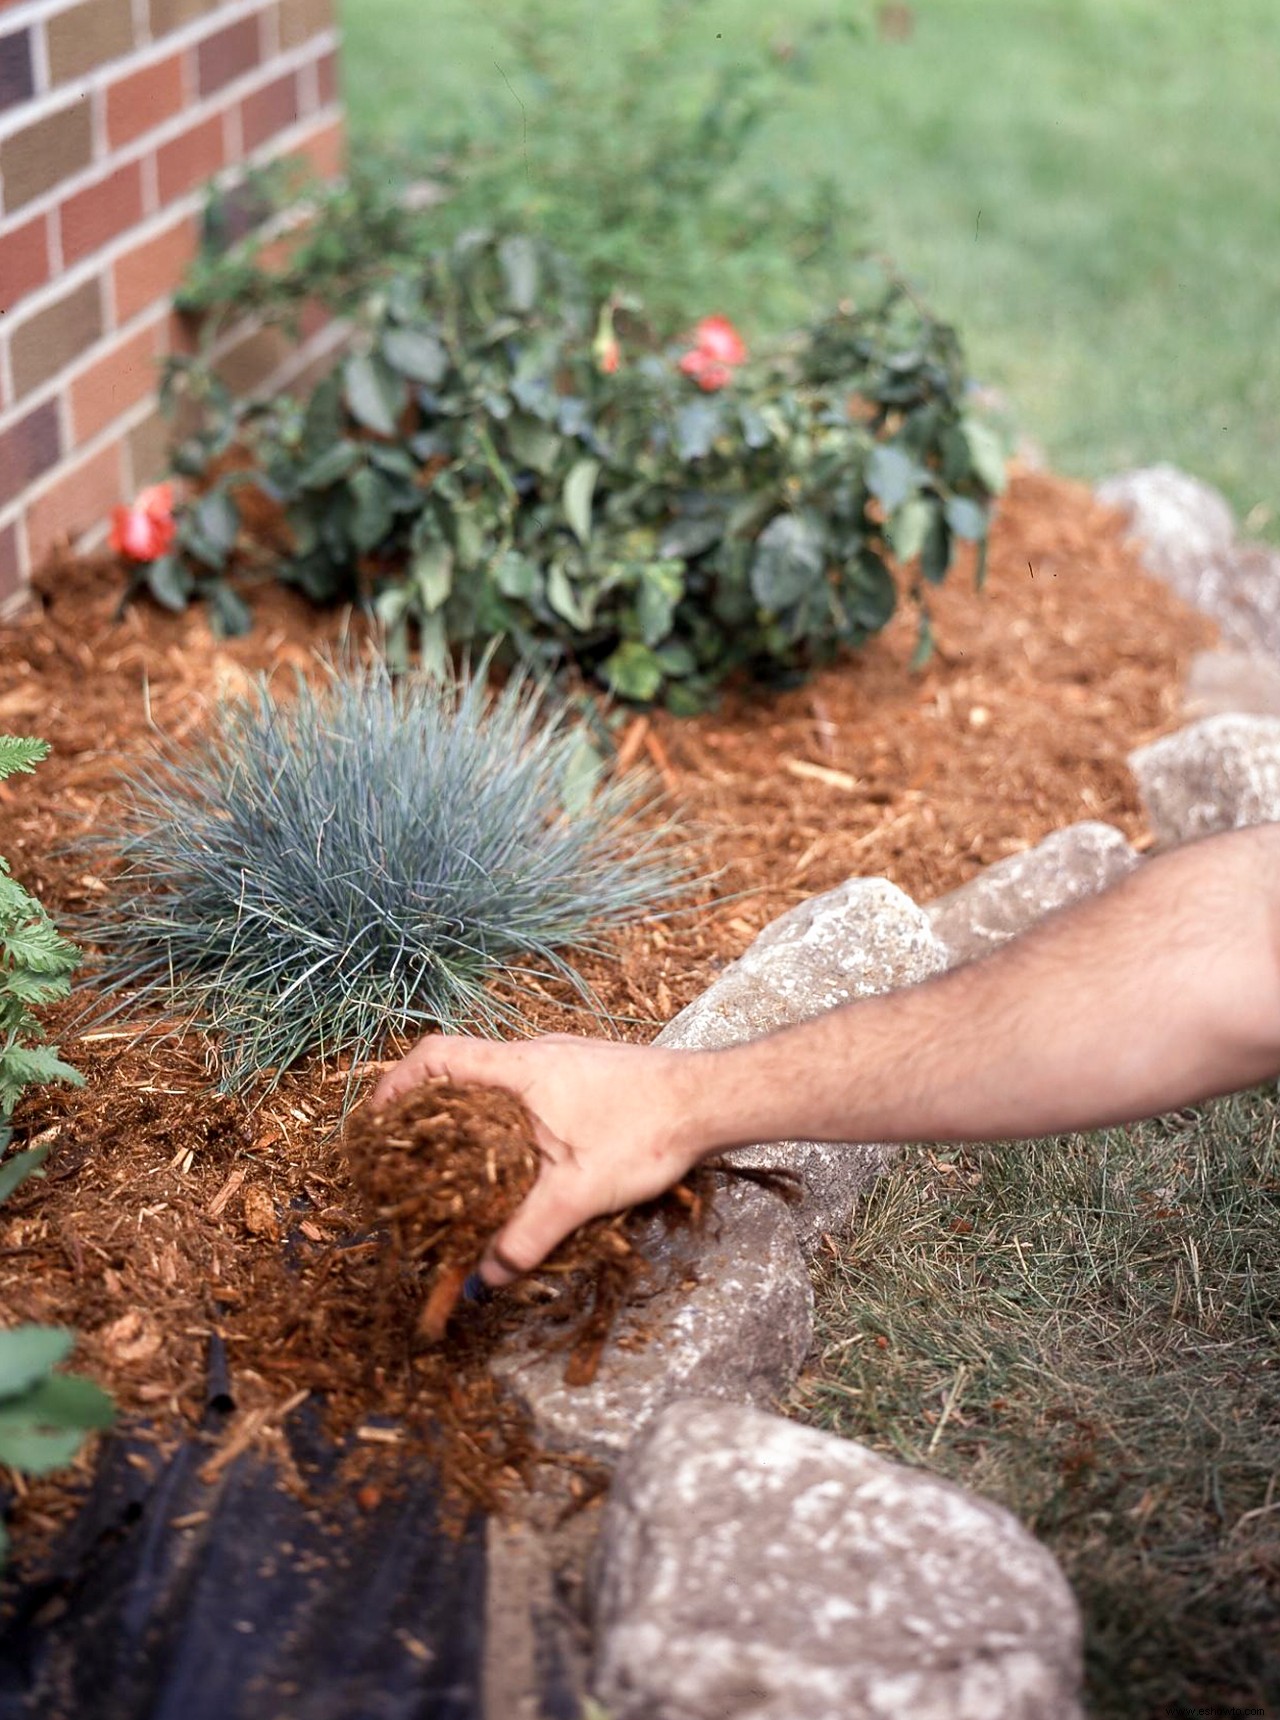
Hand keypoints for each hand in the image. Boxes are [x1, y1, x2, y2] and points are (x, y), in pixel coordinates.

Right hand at [371, 1034, 708, 1284]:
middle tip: (412, 1151)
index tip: (379, 1121)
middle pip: (461, 1066)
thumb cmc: (647, 1130)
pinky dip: (508, 1117)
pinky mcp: (589, 1074)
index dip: (398, 1084)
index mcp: (520, 1069)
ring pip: (498, 1079)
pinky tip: (523, 1157)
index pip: (437, 1057)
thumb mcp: (579, 1191)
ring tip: (460, 1161)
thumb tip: (487, 1277)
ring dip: (473, 1113)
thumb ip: (528, 1234)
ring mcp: (564, 1061)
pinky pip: (529, 1088)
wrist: (712, 1098)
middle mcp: (536, 1055)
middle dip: (429, 1106)